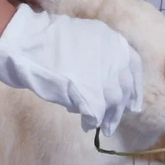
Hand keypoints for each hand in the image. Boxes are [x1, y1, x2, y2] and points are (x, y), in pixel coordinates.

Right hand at [0, 3, 143, 135]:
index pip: (134, 68)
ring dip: (108, 117)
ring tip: (103, 128)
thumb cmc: (49, 37)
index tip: (133, 103)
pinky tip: (86, 124)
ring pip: (113, 103)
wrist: (29, 43)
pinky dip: (91, 121)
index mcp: (114, 42)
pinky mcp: (91, 95)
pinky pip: (96, 113)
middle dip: (120, 107)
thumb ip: (100, 54)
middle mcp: (115, 59)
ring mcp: (104, 77)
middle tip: (113, 121)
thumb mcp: (85, 36)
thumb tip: (103, 76)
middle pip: (124, 89)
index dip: (134, 88)